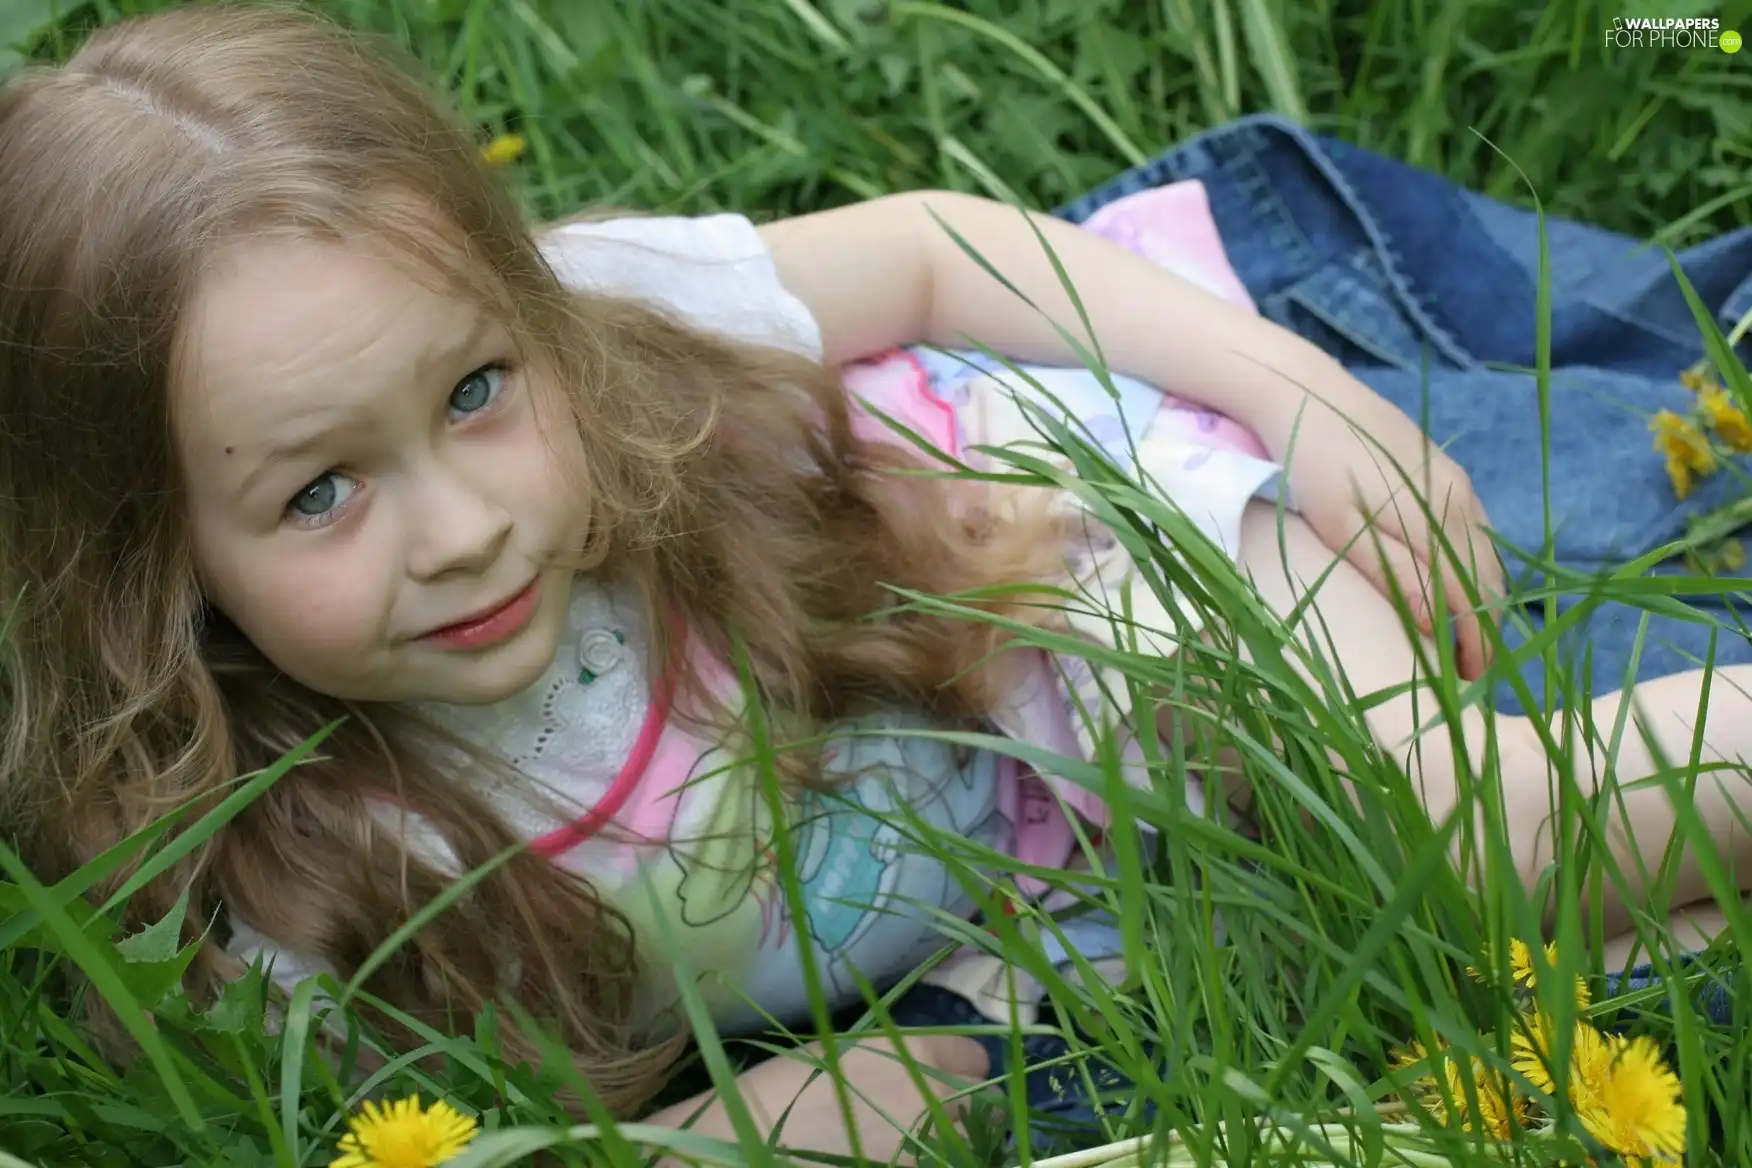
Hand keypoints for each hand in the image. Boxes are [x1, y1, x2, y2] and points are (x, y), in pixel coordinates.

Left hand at [1276, 386, 1503, 680]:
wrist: (1304, 392)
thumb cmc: (1312, 466)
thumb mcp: (1342, 528)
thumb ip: (1393, 573)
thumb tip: (1434, 623)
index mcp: (1438, 519)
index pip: (1472, 596)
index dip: (1474, 642)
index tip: (1470, 681)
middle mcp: (1459, 498)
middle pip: (1487, 576)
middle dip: (1483, 625)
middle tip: (1468, 668)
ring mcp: (1455, 479)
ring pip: (1485, 549)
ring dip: (1481, 593)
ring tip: (1465, 633)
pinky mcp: (1443, 466)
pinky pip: (1474, 524)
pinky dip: (1473, 559)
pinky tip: (1456, 577)